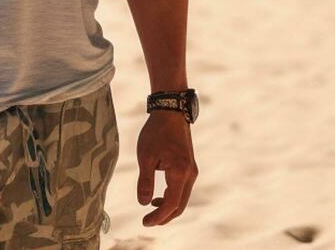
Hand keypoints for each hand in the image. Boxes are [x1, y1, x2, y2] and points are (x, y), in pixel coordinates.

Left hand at [136, 111, 196, 225]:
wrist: (171, 112)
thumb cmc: (156, 132)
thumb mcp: (145, 157)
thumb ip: (145, 182)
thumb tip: (143, 203)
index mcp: (179, 173)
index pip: (171, 204)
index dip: (158, 216)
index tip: (144, 222)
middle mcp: (190, 174)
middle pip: (180, 205)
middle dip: (164, 217)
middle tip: (147, 221)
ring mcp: (192, 171)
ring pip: (182, 198)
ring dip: (168, 207)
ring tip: (151, 209)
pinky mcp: (189, 167)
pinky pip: (182, 189)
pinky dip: (172, 197)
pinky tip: (158, 196)